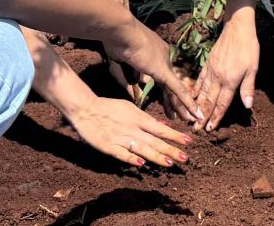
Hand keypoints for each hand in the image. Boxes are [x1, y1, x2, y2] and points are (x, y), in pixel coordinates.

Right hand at [65, 95, 190, 167]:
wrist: (85, 108)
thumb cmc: (109, 107)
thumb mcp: (129, 108)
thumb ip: (145, 118)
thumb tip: (162, 125)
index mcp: (138, 117)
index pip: (160, 128)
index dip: (174, 135)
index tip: (188, 141)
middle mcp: (132, 128)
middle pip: (154, 140)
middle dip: (170, 149)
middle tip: (185, 158)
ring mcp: (120, 137)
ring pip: (141, 148)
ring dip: (156, 156)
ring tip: (170, 163)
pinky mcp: (108, 146)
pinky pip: (121, 154)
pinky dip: (131, 158)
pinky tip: (142, 164)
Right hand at [103, 18, 201, 125]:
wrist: (120, 31)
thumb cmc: (117, 43)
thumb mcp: (124, 62)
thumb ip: (130, 75)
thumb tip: (134, 86)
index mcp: (155, 54)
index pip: (163, 77)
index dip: (166, 91)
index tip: (168, 103)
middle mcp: (163, 57)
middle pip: (171, 84)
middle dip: (175, 102)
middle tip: (182, 116)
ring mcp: (165, 63)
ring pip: (175, 90)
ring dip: (182, 106)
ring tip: (189, 119)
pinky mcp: (164, 71)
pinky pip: (177, 90)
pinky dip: (186, 102)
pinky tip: (194, 112)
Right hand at [192, 11, 257, 130]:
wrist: (237, 28)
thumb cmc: (248, 48)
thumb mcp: (253, 68)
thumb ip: (248, 88)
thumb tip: (248, 106)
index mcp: (230, 80)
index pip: (222, 103)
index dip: (215, 117)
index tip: (209, 128)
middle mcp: (218, 78)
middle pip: (209, 101)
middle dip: (202, 116)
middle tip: (196, 129)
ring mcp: (211, 71)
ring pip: (202, 92)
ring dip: (196, 107)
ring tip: (191, 118)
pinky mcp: (207, 64)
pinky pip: (199, 81)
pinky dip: (195, 91)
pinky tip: (190, 98)